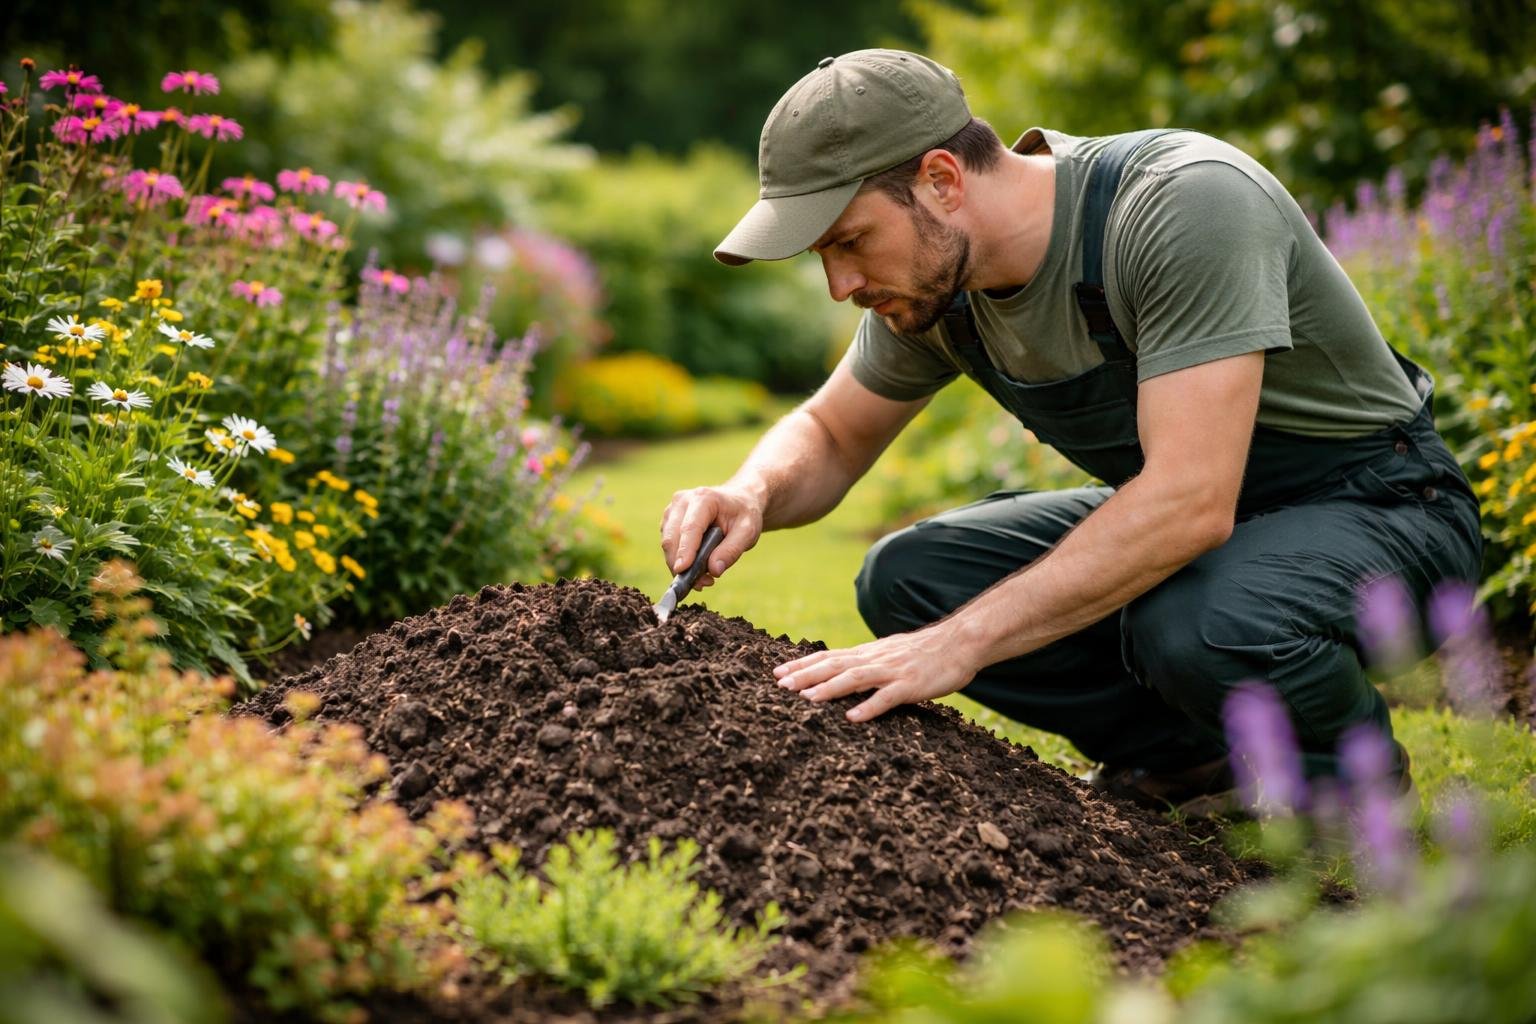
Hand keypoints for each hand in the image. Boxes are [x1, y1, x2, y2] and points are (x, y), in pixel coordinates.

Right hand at [659, 485, 762, 588]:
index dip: (685, 550)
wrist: (738, 502)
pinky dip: (680, 562)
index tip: (682, 570)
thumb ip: (732, 550)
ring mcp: (672, 511)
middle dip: (682, 565)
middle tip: (704, 584)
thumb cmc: (743, 515)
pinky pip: (669, 547)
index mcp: (703, 498)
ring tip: (706, 578)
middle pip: (672, 538)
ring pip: (667, 545)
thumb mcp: (748, 531)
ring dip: (681, 566)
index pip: (690, 528)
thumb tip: (714, 570)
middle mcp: (682, 501)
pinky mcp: (668, 522)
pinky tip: (698, 568)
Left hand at [772, 624, 978, 721]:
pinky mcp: (910, 685)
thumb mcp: (890, 653)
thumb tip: (844, 670)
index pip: (829, 657)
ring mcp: (892, 672)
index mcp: (869, 653)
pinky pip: (886, 698)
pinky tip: (852, 718)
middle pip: (834, 665)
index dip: (802, 664)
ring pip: (854, 678)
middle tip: (780, 685)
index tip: (777, 673)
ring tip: (806, 699)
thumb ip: (868, 662)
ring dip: (828, 688)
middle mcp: (875, 659)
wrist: (960, 642)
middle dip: (805, 675)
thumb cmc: (926, 652)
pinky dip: (868, 707)